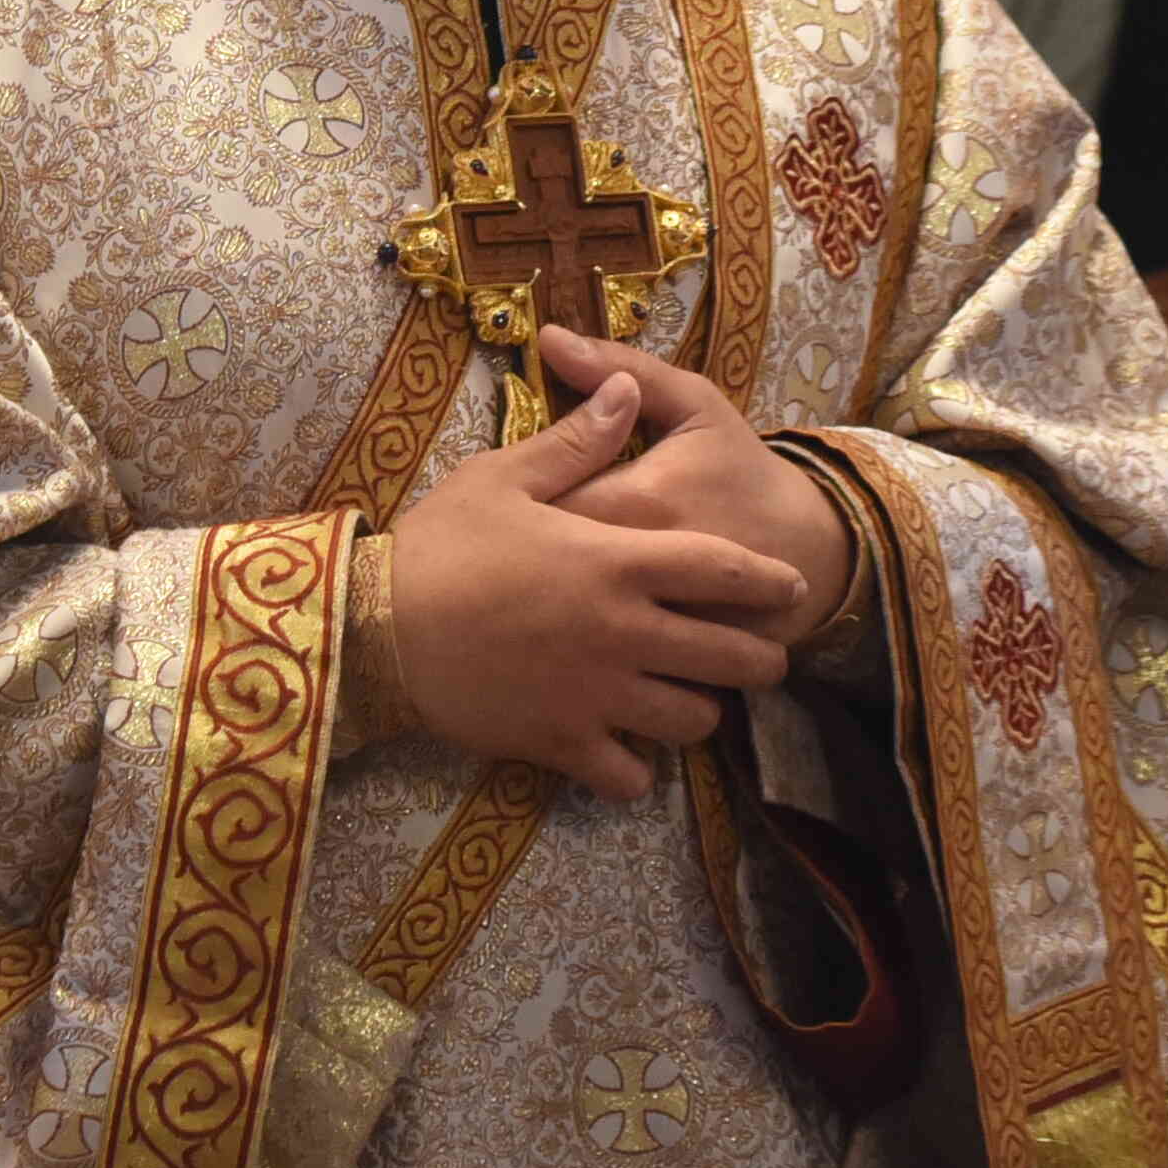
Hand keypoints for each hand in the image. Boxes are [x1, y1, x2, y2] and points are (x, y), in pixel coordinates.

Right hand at [375, 371, 801, 806]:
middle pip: (730, 658)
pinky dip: (637, 769)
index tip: (792, 589)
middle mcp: (624, 633)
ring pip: (692, 723)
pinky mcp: (562, 743)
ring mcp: (597, 695)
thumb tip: (627, 391)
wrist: (374, 630)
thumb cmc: (439, 545)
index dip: (768, 581)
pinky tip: (628, 751)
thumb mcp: (502, 477)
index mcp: (617, 561)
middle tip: (763, 658)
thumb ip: (576, 440)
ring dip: (701, 711)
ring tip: (693, 699)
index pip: (723, 571)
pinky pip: (629, 777)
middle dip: (761, 660)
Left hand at [535, 324, 852, 648]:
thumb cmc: (740, 470)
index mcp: (638, 500)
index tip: (505, 509)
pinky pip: (609, 670)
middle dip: (519, 565)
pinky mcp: (675, 668)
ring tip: (530, 602)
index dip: (511, 510)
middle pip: (544, 572)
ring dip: (543, 616)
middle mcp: (643, 571)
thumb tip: (548, 336)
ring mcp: (659, 628)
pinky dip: (582, 659)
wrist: (813, 549)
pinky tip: (565, 647)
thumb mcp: (693, 405)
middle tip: (507, 558)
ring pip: (571, 629)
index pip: (539, 507)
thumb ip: (621, 369)